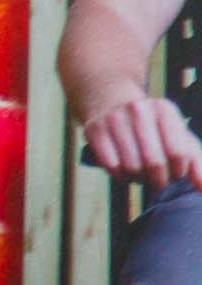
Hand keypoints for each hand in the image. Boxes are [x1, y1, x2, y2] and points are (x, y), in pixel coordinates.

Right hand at [82, 93, 201, 189]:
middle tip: (157, 181)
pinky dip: (119, 175)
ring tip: (140, 175)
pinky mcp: (94, 130)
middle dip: (158, 180)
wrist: (111, 103)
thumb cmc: (152, 128)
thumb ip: (196, 162)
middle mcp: (139, 110)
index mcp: (164, 109)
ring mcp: (114, 119)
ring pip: (131, 167)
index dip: (178, 172)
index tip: (175, 174)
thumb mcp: (177, 136)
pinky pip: (110, 166)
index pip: (178, 154)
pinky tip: (123, 171)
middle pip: (154, 163)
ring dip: (138, 179)